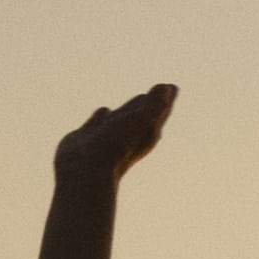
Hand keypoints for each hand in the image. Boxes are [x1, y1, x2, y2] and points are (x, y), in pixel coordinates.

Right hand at [55, 83, 175, 188]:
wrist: (86, 171)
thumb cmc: (116, 146)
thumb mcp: (141, 121)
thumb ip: (155, 104)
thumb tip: (169, 87)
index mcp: (147, 132)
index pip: (160, 110)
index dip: (165, 98)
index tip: (172, 87)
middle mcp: (129, 134)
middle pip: (143, 112)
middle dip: (150, 102)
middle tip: (160, 90)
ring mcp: (109, 135)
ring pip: (121, 116)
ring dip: (128, 108)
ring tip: (137, 100)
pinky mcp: (88, 136)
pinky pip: (98, 120)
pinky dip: (102, 115)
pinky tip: (103, 112)